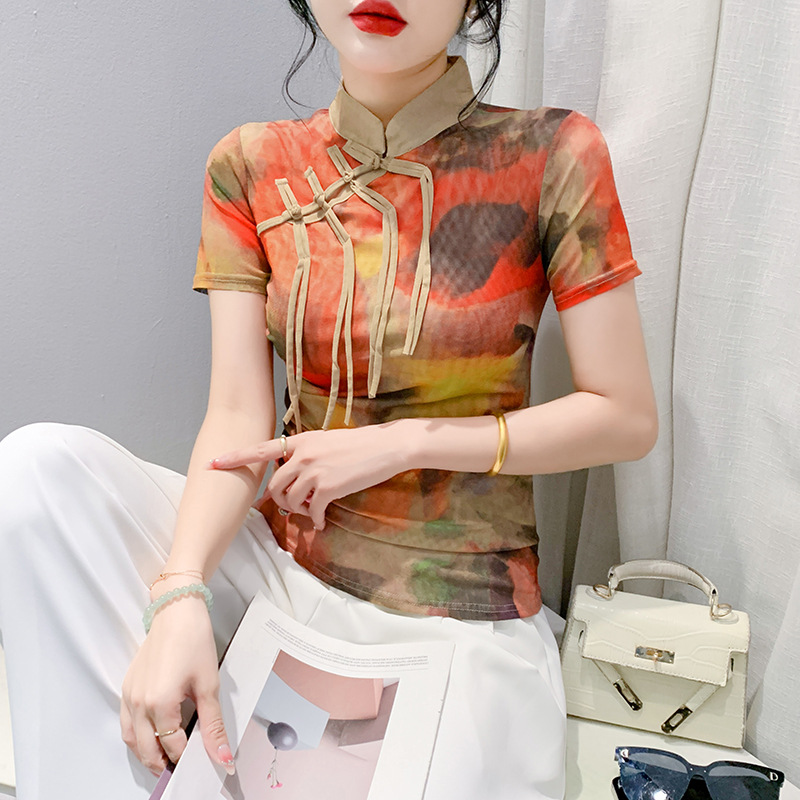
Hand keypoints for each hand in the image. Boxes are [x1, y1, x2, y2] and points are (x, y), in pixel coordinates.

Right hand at [120, 581, 235, 777]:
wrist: (176, 612)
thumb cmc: (193, 641)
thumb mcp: (209, 685)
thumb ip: (213, 725)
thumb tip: (223, 756)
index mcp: (159, 704)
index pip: (173, 746)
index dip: (189, 757)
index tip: (203, 761)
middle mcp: (138, 704)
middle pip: (148, 750)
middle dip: (165, 763)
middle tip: (183, 768)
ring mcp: (129, 696)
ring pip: (132, 740)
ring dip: (147, 754)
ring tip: (167, 759)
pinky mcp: (126, 687)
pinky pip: (125, 723)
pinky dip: (136, 737)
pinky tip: (151, 735)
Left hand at [209, 422, 414, 529]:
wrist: (385, 446)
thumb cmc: (359, 444)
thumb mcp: (327, 441)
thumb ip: (306, 453)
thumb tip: (294, 473)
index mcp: (300, 440)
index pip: (260, 449)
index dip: (235, 458)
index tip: (213, 463)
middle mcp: (302, 455)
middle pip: (274, 485)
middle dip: (279, 501)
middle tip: (291, 506)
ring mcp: (314, 472)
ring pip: (290, 500)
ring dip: (297, 510)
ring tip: (312, 511)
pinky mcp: (327, 488)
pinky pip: (311, 511)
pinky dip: (316, 519)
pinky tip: (323, 521)